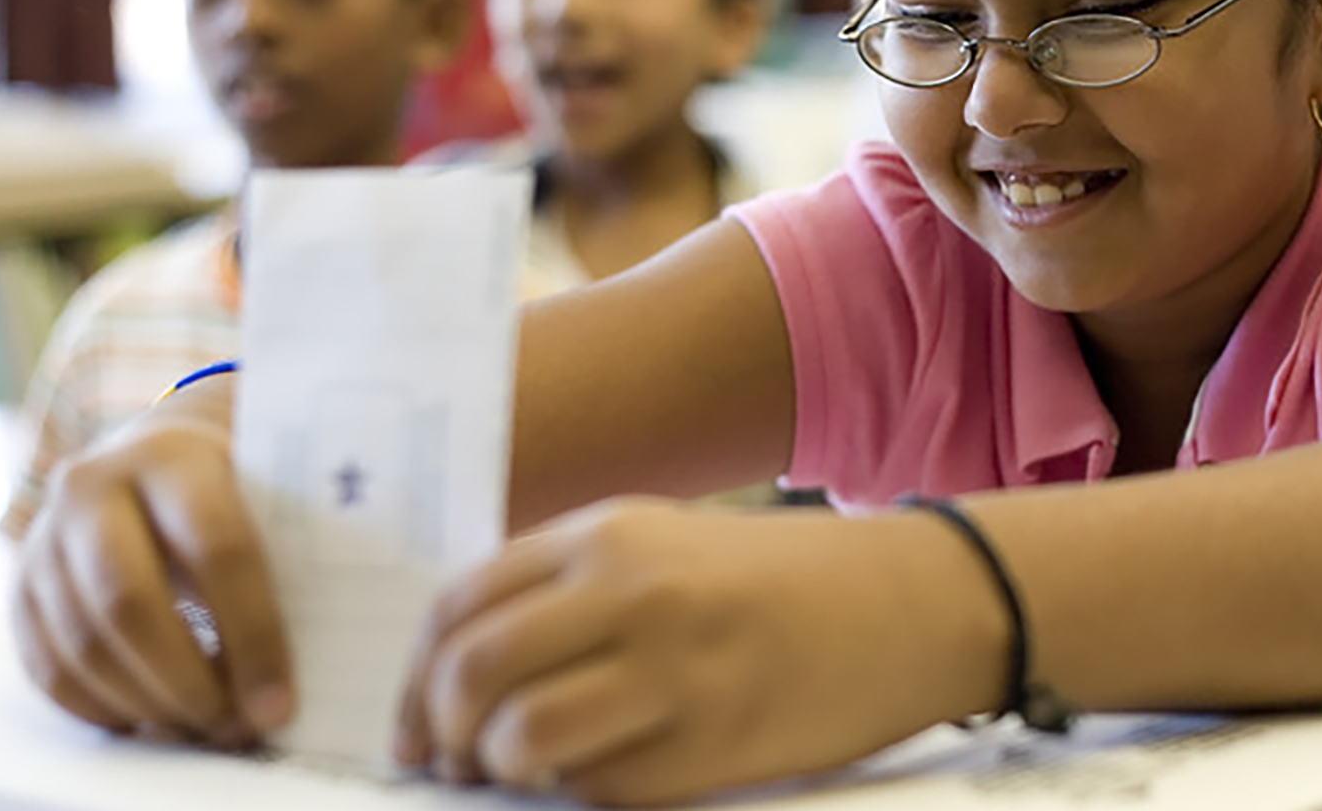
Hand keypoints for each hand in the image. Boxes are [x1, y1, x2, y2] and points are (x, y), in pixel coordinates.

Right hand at [10, 374, 295, 746]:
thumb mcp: (268, 485)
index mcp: (171, 454)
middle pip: (131, 605)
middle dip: (189, 684)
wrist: (154, 448)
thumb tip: (334, 648)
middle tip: (236, 728)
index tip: (280, 701)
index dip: (253, 635)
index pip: (217, 550)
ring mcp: (45, 535)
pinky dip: (100, 707)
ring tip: (202, 728)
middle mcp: (92, 485)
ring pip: (83, 645)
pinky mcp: (19, 582)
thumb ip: (294, 547)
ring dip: (147, 704)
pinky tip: (150, 718)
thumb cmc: (233, 478)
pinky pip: (47, 666)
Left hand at [395, 498, 1006, 805]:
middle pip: (475, 671)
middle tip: (452, 761)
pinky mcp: (714, 742)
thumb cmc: (780, 580)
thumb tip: (468, 672)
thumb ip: (569, 588)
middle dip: (443, 730)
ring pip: (524, 738)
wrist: (908, 603)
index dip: (416, 672)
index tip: (412, 722)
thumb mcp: (665, 544)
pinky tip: (604, 778)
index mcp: (609, 536)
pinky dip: (582, 796)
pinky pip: (603, 789)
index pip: (462, 601)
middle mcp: (631, 592)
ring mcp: (674, 669)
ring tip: (527, 774)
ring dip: (506, 770)